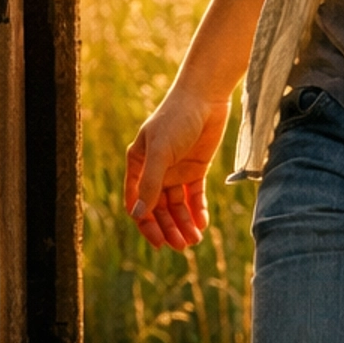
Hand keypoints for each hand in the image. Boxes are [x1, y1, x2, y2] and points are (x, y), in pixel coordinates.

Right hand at [124, 87, 230, 251]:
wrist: (206, 97)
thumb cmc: (176, 118)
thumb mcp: (161, 151)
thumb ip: (151, 183)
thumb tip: (139, 214)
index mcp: (138, 165)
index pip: (138, 202)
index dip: (146, 224)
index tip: (159, 242)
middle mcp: (155, 170)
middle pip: (159, 208)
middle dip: (168, 228)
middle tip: (181, 246)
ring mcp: (175, 170)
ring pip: (177, 205)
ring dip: (184, 223)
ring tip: (194, 240)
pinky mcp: (196, 168)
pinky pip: (194, 196)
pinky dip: (197, 211)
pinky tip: (202, 223)